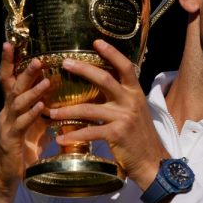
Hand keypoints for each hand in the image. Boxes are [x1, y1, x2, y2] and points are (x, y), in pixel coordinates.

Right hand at [0, 42, 49, 196]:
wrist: (5, 178)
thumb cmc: (22, 151)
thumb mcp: (36, 126)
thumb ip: (44, 111)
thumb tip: (60, 97)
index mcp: (13, 107)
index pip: (9, 79)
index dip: (9, 61)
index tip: (10, 42)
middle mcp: (7, 113)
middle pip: (13, 86)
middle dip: (24, 71)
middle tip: (38, 58)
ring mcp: (8, 126)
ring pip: (17, 103)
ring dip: (32, 91)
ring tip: (46, 80)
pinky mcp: (11, 140)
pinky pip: (21, 125)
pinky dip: (32, 114)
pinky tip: (41, 107)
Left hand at [50, 39, 167, 189]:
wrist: (151, 160)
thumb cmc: (140, 136)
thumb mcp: (135, 111)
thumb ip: (121, 98)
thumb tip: (100, 84)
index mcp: (136, 93)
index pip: (125, 67)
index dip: (112, 53)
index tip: (96, 42)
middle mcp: (131, 101)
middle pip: (105, 79)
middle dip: (83, 70)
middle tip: (65, 63)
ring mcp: (124, 117)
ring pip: (90, 108)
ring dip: (67, 110)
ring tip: (51, 112)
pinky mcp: (117, 134)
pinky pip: (90, 132)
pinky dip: (74, 135)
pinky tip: (61, 139)